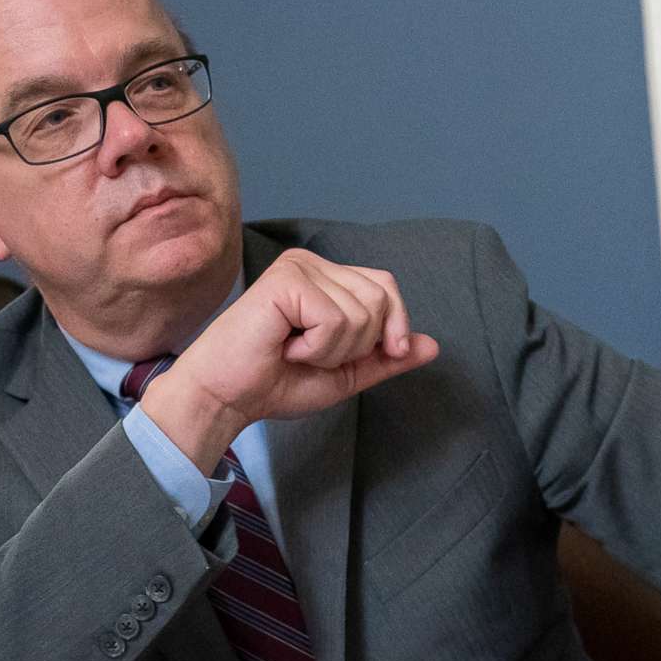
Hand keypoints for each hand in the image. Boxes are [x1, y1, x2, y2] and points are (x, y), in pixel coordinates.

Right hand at [142, 249, 439, 468]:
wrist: (227, 397)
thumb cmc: (276, 383)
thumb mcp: (346, 373)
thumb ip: (386, 358)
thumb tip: (433, 345)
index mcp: (326, 277)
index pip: (386, 286)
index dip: (395, 325)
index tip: (383, 354)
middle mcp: (312, 263)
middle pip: (381, 297)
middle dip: (359, 344)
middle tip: (312, 353)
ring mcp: (298, 267)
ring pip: (362, 313)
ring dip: (335, 350)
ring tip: (296, 351)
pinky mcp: (286, 279)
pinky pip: (336, 319)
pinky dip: (317, 348)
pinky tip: (285, 347)